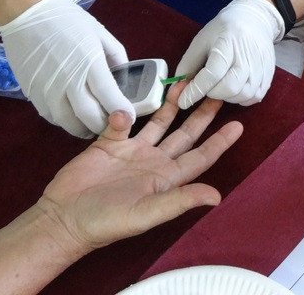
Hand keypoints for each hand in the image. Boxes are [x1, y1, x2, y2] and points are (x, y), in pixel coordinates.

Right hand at [0, 0, 132, 137]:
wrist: (26, 12)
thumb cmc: (66, 19)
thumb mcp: (99, 32)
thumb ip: (115, 55)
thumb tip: (124, 75)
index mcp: (89, 63)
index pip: (109, 96)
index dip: (122, 112)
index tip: (129, 117)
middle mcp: (68, 80)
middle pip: (89, 116)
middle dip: (103, 125)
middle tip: (110, 125)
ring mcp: (47, 89)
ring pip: (68, 122)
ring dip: (82, 128)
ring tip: (91, 124)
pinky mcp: (32, 92)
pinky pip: (50, 116)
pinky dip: (63, 120)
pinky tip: (71, 116)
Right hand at [36, 81, 243, 255]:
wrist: (64, 217)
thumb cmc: (106, 222)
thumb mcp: (146, 214)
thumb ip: (180, 201)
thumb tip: (217, 196)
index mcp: (166, 179)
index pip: (200, 157)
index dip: (220, 142)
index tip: (239, 125)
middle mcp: (153, 162)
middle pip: (185, 134)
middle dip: (202, 113)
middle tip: (217, 91)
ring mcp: (132, 150)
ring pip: (159, 122)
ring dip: (172, 104)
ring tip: (186, 82)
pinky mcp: (109, 142)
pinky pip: (123, 120)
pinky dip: (126, 111)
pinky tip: (128, 106)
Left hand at [176, 0, 281, 107]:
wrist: (254, 20)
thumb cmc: (224, 29)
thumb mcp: (201, 40)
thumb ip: (189, 64)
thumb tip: (178, 88)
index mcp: (227, 44)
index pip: (212, 73)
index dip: (196, 90)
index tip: (183, 101)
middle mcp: (247, 56)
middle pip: (229, 88)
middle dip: (212, 93)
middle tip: (207, 86)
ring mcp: (261, 67)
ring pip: (242, 95)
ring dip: (227, 96)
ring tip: (220, 85)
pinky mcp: (268, 75)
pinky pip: (254, 97)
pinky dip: (241, 98)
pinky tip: (234, 88)